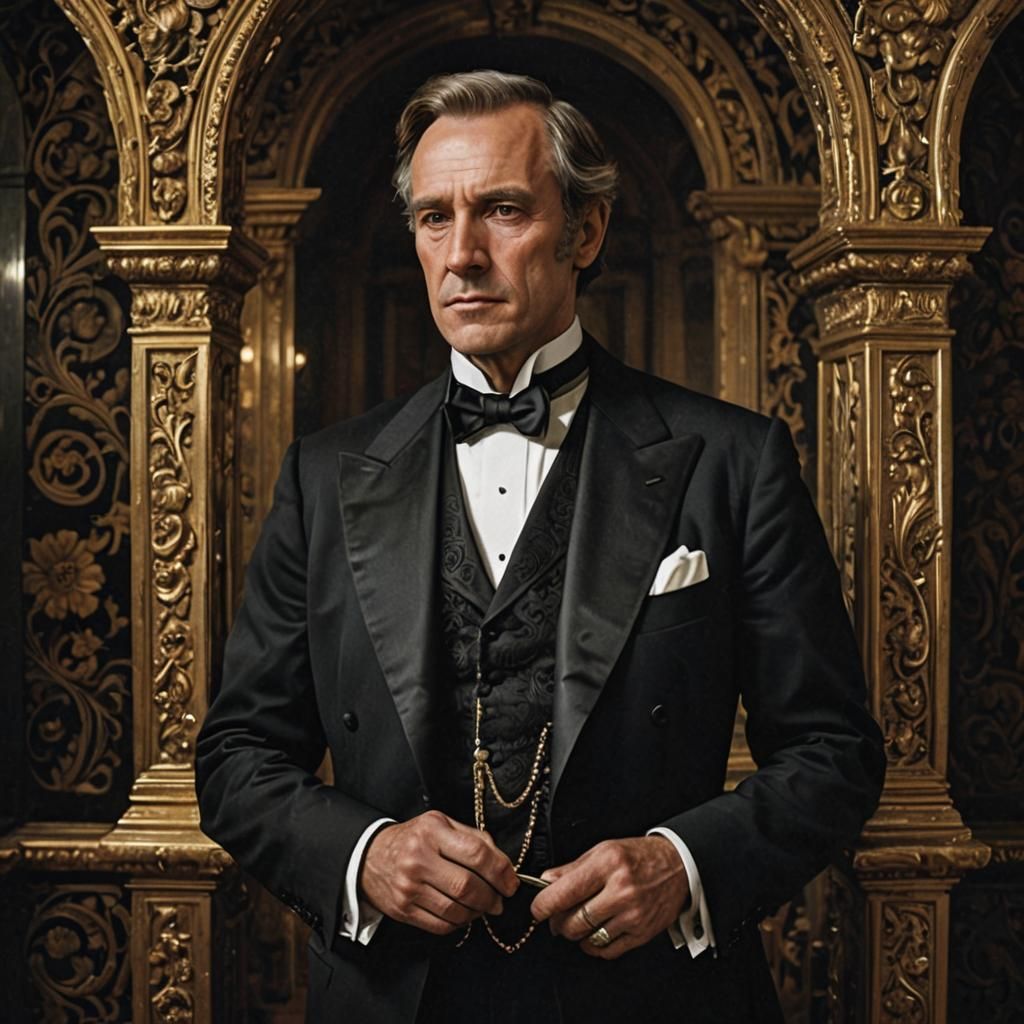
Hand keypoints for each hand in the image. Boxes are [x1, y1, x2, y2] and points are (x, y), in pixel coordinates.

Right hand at [359, 810, 518, 934]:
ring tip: (483, 907)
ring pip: (456, 910)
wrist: (369, 856)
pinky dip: (459, 923)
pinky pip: (441, 925)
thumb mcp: (440, 824)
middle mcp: (418, 858)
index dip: (501, 871)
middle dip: (492, 897)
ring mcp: (408, 887)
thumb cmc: (413, 838)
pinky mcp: (402, 910)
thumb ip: (472, 837)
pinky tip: (464, 914)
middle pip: (467, 886)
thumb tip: (503, 864)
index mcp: (431, 831)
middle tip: (501, 899)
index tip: (511, 882)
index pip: (476, 853)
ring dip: (478, 913)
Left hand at [529, 836, 689, 958]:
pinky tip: (594, 932)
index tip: (537, 909)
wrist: (678, 866)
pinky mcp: (642, 933)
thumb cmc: (637, 856)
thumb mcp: (603, 850)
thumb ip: (572, 868)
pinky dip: (594, 945)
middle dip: (558, 923)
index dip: (544, 904)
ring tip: (576, 922)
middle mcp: (621, 890)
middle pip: (574, 920)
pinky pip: (607, 950)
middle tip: (556, 917)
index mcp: (608, 864)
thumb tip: (544, 882)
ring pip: (588, 938)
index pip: (565, 891)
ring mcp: (633, 915)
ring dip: (575, 934)